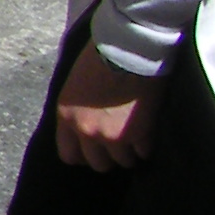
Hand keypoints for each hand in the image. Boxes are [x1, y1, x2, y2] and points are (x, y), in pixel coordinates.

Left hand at [53, 42, 162, 170]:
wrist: (129, 50)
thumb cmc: (100, 58)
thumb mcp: (74, 86)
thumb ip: (76, 111)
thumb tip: (83, 126)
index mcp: (66, 117)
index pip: (68, 155)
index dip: (82, 156)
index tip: (92, 152)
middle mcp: (86, 131)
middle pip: (98, 164)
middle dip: (108, 157)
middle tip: (117, 146)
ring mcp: (113, 135)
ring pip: (123, 162)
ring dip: (130, 153)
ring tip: (135, 142)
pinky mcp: (139, 134)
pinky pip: (144, 152)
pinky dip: (147, 146)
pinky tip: (148, 135)